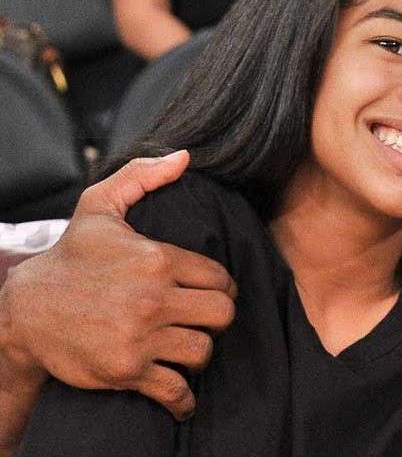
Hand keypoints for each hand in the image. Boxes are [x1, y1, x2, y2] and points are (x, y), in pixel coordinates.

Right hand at [0, 151, 236, 419]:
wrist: (25, 310)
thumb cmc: (70, 257)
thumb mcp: (99, 208)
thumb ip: (141, 177)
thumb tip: (184, 157)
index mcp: (157, 259)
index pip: (220, 278)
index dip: (221, 287)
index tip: (210, 294)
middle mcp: (153, 298)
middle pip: (221, 314)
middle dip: (217, 318)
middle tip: (203, 320)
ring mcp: (140, 336)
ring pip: (203, 350)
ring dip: (199, 352)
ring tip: (187, 347)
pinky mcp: (126, 370)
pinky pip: (175, 390)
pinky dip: (183, 398)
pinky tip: (183, 395)